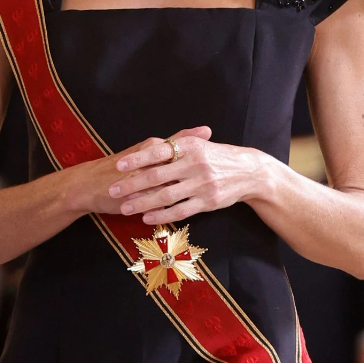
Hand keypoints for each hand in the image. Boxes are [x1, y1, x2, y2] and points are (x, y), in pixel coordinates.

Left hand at [96, 126, 265, 223]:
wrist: (249, 172)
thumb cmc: (218, 158)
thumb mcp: (200, 145)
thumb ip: (176, 145)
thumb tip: (148, 145)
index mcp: (190, 146)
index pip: (158, 151)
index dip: (137, 159)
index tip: (119, 165)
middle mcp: (195, 164)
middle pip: (157, 175)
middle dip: (133, 184)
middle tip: (114, 190)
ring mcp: (202, 184)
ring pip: (166, 195)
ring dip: (143, 202)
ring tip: (125, 207)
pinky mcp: (207, 202)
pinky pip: (180, 210)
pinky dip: (162, 215)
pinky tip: (147, 218)